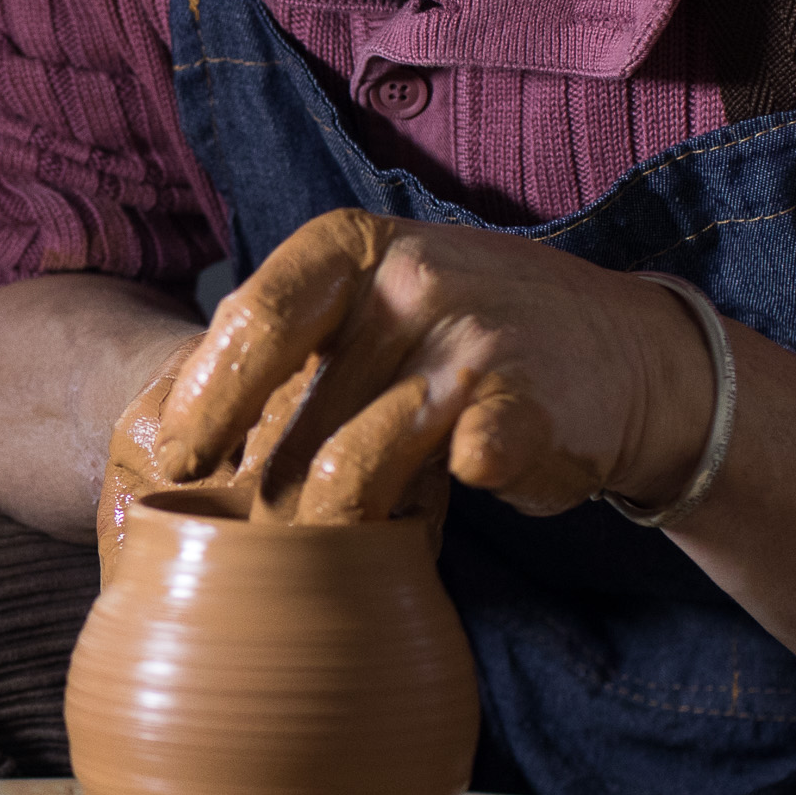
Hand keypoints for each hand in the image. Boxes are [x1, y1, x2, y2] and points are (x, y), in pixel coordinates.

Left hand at [143, 211, 712, 524]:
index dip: (202, 401)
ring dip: (324, 518)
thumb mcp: (373, 302)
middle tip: (229, 535)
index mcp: (355, 247)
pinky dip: (422, 515)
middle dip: (254, 485)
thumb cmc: (467, 335)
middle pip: (296, 407)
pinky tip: (409, 533)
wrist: (625, 356)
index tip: (172, 464)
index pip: (253, 320)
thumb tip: (170, 429)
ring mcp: (474, 342)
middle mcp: (413, 280)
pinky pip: (445, 478)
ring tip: (312, 547)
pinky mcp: (524, 409)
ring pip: (355, 459)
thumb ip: (291, 344)